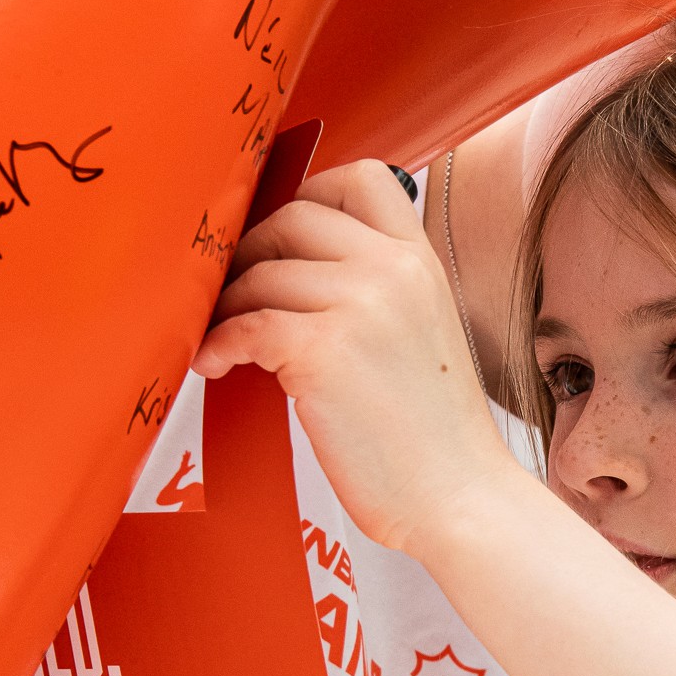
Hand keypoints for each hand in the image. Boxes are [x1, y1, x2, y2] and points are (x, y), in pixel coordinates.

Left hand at [192, 159, 516, 554]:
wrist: (459, 496)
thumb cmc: (433, 436)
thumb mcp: (423, 334)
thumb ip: (379, 291)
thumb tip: (297, 271)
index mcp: (422, 262)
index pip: (360, 179)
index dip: (309, 196)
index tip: (283, 241)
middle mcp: (393, 270)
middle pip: (295, 216)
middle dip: (253, 251)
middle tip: (238, 295)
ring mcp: (360, 306)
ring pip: (262, 271)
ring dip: (229, 304)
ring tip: (223, 339)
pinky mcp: (323, 351)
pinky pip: (247, 323)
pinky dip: (220, 342)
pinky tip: (216, 364)